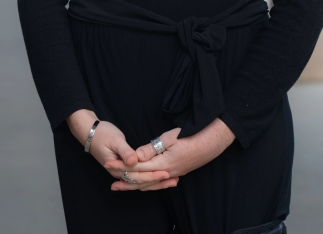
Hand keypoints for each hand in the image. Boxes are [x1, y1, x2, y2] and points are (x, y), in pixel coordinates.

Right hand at [65, 111, 176, 190]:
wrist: (90, 132)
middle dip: (157, 182)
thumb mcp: (115, 140)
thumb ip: (125, 151)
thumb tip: (134, 161)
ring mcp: (121, 171)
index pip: (137, 176)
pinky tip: (159, 180)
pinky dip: (148, 179)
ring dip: (155, 183)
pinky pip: (137, 177)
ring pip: (139, 182)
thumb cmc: (103, 134)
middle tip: (174, 182)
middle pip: (140, 182)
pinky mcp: (124, 168)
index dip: (152, 175)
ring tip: (171, 183)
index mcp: (117, 167)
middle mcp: (119, 173)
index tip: (165, 174)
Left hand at [104, 119, 235, 189]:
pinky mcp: (176, 173)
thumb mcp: (171, 137)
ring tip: (120, 187)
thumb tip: (135, 156)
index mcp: (163, 163)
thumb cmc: (192, 135)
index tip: (109, 164)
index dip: (122, 166)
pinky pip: (157, 183)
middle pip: (140, 179)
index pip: (137, 167)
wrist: (212, 143)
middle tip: (109, 182)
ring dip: (133, 185)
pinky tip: (141, 186)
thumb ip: (152, 148)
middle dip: (124, 179)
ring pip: (149, 184)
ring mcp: (172, 174)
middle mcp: (166, 172)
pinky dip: (146, 186)